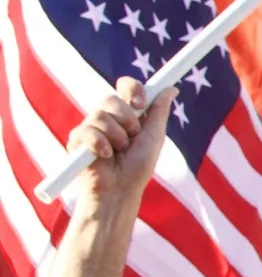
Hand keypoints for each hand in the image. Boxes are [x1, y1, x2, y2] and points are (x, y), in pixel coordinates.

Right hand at [69, 79, 173, 208]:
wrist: (121, 189)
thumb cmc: (138, 166)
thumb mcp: (154, 137)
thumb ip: (159, 112)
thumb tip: (171, 88)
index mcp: (126, 114)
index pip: (125, 87)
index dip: (133, 89)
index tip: (141, 103)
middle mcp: (106, 117)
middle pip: (110, 98)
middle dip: (126, 119)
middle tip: (132, 136)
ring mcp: (90, 127)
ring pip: (99, 115)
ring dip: (117, 136)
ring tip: (119, 152)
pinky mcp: (76, 139)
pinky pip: (87, 131)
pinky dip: (101, 145)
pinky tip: (105, 156)